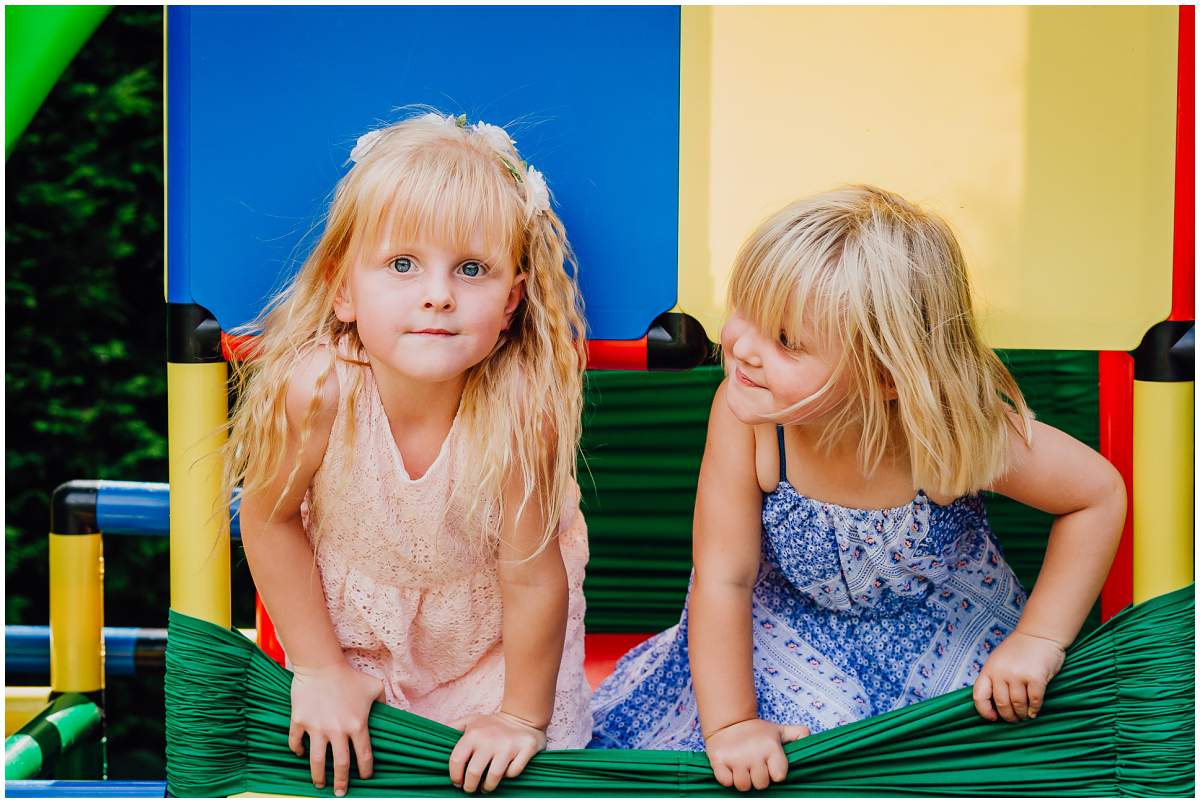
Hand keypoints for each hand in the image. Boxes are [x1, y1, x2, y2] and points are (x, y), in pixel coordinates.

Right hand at [288, 662, 384, 795]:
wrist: (321, 665)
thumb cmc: (349, 675)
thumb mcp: (375, 686)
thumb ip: (384, 702)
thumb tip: (390, 714)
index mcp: (357, 725)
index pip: (364, 756)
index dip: (366, 771)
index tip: (365, 778)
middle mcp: (337, 731)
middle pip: (340, 765)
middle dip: (341, 783)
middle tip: (340, 793)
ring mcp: (317, 728)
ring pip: (317, 761)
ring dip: (318, 776)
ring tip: (319, 783)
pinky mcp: (300, 722)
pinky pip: (296, 742)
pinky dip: (298, 750)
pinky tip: (301, 753)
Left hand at [448, 711, 547, 792]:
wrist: (522, 717)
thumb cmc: (492, 724)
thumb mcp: (471, 721)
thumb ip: (453, 727)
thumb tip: (435, 735)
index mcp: (473, 733)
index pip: (457, 760)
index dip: (455, 776)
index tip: (457, 782)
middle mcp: (490, 739)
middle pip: (474, 773)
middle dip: (470, 787)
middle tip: (471, 788)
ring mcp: (508, 745)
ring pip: (494, 777)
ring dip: (488, 787)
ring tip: (486, 787)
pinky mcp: (525, 748)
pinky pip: (513, 772)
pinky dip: (509, 776)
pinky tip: (505, 773)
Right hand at [703, 717, 808, 790]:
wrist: (728, 722)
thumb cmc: (757, 732)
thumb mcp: (778, 731)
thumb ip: (796, 734)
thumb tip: (809, 736)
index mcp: (770, 747)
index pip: (779, 775)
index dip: (775, 773)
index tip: (769, 765)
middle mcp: (753, 753)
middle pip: (761, 784)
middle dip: (757, 777)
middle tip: (754, 766)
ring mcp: (735, 757)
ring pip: (743, 786)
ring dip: (743, 779)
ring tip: (742, 767)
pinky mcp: (718, 760)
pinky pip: (726, 782)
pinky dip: (727, 778)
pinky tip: (730, 767)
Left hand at [973, 631, 1065, 722]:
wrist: (1040, 634)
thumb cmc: (1019, 649)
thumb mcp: (998, 661)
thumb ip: (994, 678)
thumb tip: (994, 705)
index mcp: (989, 669)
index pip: (979, 696)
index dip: (984, 711)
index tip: (993, 718)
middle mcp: (1001, 673)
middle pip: (1002, 704)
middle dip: (1008, 717)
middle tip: (1014, 719)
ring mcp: (1018, 675)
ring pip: (1018, 705)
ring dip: (1022, 714)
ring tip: (1025, 716)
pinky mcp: (1036, 678)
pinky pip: (1034, 701)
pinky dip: (1034, 709)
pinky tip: (1034, 711)